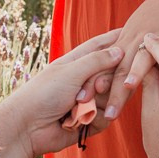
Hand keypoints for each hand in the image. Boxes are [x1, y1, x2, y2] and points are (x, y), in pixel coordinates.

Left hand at [0, 31, 123, 157]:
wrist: (27, 127)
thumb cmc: (44, 93)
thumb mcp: (71, 71)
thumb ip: (97, 60)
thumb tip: (120, 50)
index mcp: (76, 62)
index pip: (100, 46)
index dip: (115, 39)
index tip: (131, 30)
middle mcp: (84, 80)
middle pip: (112, 75)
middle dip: (105, 83)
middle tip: (96, 88)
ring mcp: (87, 101)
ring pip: (112, 98)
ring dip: (98, 103)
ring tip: (78, 106)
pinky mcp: (89, 121)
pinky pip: (106, 118)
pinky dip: (95, 119)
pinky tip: (79, 122)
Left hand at [98, 0, 158, 121]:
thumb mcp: (136, 37)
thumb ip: (124, 61)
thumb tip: (108, 90)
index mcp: (124, 42)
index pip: (104, 66)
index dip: (93, 82)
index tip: (82, 100)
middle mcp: (138, 40)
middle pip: (121, 68)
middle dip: (113, 92)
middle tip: (106, 113)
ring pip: (145, 55)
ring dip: (136, 70)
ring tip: (128, 85)